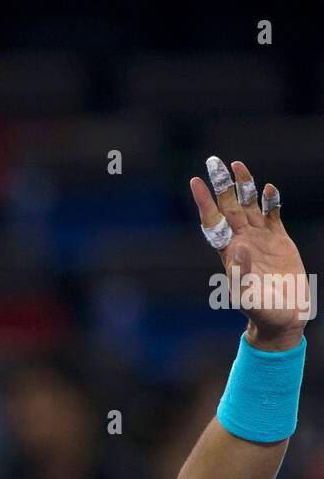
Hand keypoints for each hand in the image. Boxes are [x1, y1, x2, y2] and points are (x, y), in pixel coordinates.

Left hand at [190, 158, 310, 349]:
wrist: (284, 318)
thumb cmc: (261, 311)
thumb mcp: (246, 296)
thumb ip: (240, 274)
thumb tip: (238, 249)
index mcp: (230, 252)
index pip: (214, 221)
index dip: (205, 202)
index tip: (195, 182)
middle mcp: (243, 241)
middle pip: (229, 207)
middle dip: (221, 185)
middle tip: (213, 161)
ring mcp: (261, 239)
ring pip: (250, 206)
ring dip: (244, 186)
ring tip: (238, 165)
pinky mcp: (280, 241)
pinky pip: (273, 215)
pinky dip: (271, 202)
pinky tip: (269, 190)